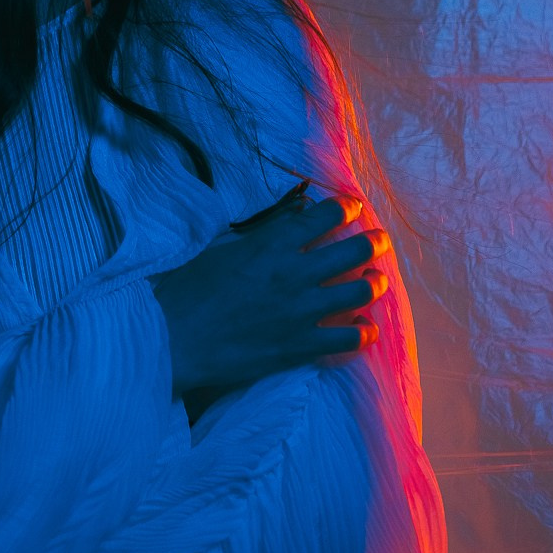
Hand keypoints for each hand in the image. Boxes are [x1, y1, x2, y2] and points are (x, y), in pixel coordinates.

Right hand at [149, 184, 389, 408]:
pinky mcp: (301, 346)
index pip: (324, 215)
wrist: (173, 342)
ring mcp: (303, 312)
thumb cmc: (185, 292)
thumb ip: (255, 236)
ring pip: (361, 292)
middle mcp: (296, 273)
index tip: (352, 207)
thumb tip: (283, 222)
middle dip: (374, 241)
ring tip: (377, 281)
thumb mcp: (217, 249)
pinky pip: (349, 339)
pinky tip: (367, 327)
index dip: (346, 207)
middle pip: (355, 250)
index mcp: (273, 245)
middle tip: (379, 241)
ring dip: (375, 283)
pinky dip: (364, 332)